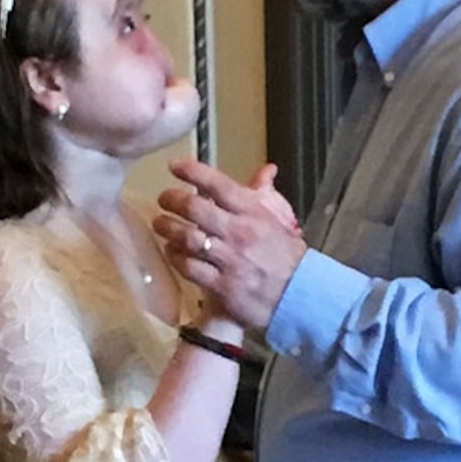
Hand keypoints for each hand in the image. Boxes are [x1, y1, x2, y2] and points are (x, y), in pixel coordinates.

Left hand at [156, 161, 303, 334]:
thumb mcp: (279, 221)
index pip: (219, 184)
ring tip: (161, 224)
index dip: (193, 172)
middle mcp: (239, 233)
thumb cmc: (287, 258)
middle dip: (172, 199)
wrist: (300, 295)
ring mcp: (229, 259)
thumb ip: (265, 195)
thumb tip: (267, 170)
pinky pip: (189, 267)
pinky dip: (176, 257)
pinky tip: (173, 252)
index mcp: (253, 213)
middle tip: (164, 198)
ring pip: (187, 238)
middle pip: (195, 208)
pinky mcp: (221, 285)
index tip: (175, 166)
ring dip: (168, 228)